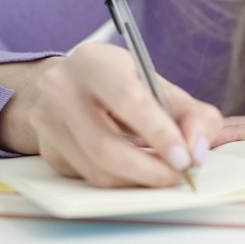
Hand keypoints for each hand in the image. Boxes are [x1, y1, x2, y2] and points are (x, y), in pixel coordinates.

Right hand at [0, 43, 222, 187]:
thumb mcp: (159, 87)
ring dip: (137, 180)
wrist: (69, 85)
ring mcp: (47, 122)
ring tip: (161, 172)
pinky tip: (134, 168)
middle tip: (177, 176)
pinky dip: (120, 181)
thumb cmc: (121, 84)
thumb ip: (191, 115)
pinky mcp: (48, 151)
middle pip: (105, 146)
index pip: (127, 100)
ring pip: (97, 170)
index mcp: (93, 61)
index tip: (184, 159)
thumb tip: (197, 151)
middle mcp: (60, 88)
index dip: (158, 133)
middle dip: (149, 170)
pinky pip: (89, 179)